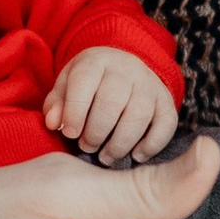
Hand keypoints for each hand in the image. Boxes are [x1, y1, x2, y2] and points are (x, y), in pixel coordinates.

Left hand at [45, 48, 179, 164]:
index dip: (74, 112)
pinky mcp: (165, 101)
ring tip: (105, 156)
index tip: (69, 133)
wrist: (122, 68)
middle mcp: (126, 69)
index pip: (84, 83)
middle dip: (96, 132)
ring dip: (120, 144)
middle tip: (86, 147)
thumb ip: (56, 104)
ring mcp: (149, 84)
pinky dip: (151, 145)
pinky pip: (165, 124)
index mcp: (96, 61)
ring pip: (139, 116)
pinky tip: (135, 155)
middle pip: (112, 102)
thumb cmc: (89, 85)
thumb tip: (53, 123)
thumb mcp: (66, 87)